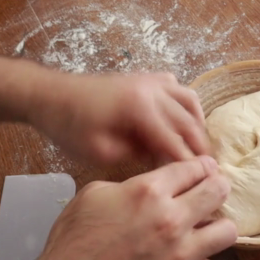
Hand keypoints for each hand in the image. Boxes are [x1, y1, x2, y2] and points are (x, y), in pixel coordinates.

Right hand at [0, 156, 236, 259]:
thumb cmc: (73, 245)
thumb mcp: (93, 195)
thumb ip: (131, 184)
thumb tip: (155, 184)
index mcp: (147, 192)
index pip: (194, 167)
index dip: (201, 167)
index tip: (204, 170)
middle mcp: (170, 221)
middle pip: (219, 191)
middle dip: (217, 187)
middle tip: (213, 191)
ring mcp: (180, 256)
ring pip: (226, 231)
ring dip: (215, 226)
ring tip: (204, 228)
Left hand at [30, 72, 209, 164]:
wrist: (49, 95)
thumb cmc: (70, 127)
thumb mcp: (102, 152)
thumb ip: (138, 155)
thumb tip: (163, 158)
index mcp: (140, 109)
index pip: (175, 141)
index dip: (191, 163)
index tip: (206, 181)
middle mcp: (152, 90)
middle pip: (189, 121)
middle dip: (201, 147)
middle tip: (211, 169)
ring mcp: (150, 80)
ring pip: (189, 100)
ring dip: (198, 124)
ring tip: (200, 146)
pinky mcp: (144, 78)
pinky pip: (176, 87)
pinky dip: (185, 104)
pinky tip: (182, 119)